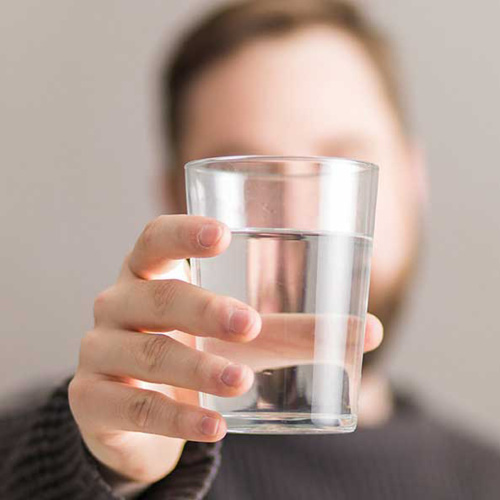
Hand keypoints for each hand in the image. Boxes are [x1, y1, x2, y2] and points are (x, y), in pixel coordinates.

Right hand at [69, 215, 382, 483]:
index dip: (184, 232)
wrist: (135, 406)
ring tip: (240, 383)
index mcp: (148, 273)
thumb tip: (369, 330)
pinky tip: (214, 427)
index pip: (155, 239)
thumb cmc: (192, 348)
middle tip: (250, 323)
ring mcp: (99, 352)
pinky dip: (177, 418)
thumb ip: (292, 330)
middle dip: (204, 310)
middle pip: (157, 297)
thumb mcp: (235, 335)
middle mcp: (117, 304)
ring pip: (148, 355)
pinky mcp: (93, 400)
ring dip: (197, 369)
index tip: (224, 233)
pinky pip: (135, 408)